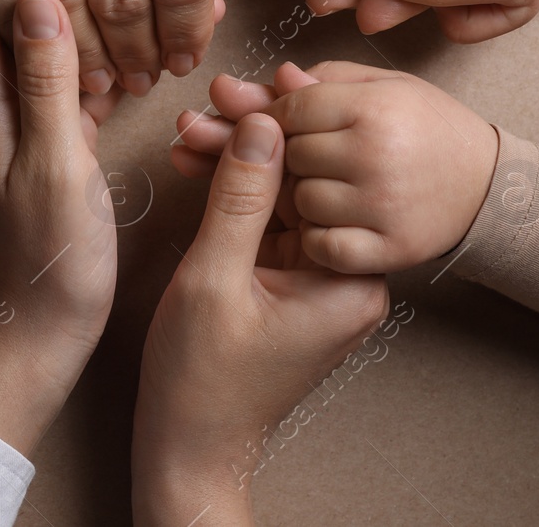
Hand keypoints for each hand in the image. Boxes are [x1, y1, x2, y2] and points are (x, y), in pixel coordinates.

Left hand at [0, 0, 125, 454]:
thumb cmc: (45, 256)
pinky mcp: (50, 143)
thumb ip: (46, 79)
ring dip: (105, 27)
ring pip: (61, 51)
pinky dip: (113, 70)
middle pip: (27, 16)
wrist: (40, 332)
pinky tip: (160, 60)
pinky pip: (79, 88)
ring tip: (172, 2)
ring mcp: (22, 122)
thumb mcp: (53, 161)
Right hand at [133, 113, 387, 525]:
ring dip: (234, 165)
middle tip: (204, 103)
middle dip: (247, 143)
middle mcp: (346, 278)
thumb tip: (261, 124)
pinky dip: (233, 198)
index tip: (229, 94)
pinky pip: (268, 226)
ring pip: (280, 200)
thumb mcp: (214, 277)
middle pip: (301, 184)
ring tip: (190, 128)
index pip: (315, 180)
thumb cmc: (202, 378)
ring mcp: (319, 283)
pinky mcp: (292, 287)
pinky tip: (199, 162)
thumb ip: (239, 199)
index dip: (270, 128)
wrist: (190, 444)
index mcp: (347, 281)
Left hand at [174, 61, 497, 272]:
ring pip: (300, 202)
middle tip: (324, 157)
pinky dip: (320, 238)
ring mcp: (384, 206)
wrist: (488, 185)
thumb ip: (322, 79)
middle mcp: (378, 155)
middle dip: (296, 155)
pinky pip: (320, 246)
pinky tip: (340, 221)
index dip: (279, 116)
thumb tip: (273, 78)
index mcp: (376, 106)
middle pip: (290, 155)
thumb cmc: (426, 127)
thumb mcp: (382, 86)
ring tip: (336, 187)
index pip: (291, 108)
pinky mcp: (390, 249)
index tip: (288, 123)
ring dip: (307, 197)